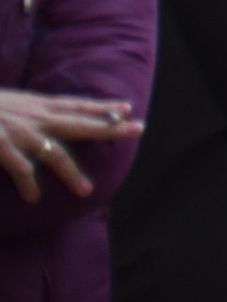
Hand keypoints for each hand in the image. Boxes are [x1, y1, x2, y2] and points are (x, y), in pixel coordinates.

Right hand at [0, 89, 142, 204]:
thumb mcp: (11, 103)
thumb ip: (30, 110)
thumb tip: (49, 115)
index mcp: (36, 105)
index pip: (76, 105)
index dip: (102, 107)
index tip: (127, 107)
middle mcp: (34, 117)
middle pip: (80, 122)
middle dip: (110, 127)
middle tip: (138, 129)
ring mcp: (20, 133)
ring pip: (56, 154)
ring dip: (71, 173)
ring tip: (86, 191)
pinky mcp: (2, 147)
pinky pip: (21, 169)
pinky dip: (29, 184)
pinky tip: (35, 198)